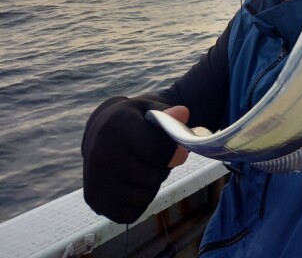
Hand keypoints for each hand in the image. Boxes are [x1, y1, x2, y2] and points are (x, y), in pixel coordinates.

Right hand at [82, 96, 189, 223]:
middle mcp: (103, 156)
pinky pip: (132, 214)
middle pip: (154, 177)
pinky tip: (131, 183)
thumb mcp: (149, 109)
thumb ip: (168, 115)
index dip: (175, 152)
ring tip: (143, 168)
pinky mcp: (95, 201)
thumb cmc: (132, 120)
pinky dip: (139, 203)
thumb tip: (183, 114)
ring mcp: (97, 181)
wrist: (99, 132)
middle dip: (162, 168)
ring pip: (145, 197)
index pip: (158, 150)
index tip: (179, 149)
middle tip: (154, 157)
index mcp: (118, 128)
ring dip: (151, 186)